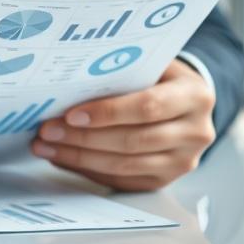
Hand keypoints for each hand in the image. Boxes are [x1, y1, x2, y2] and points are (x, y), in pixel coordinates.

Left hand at [30, 58, 216, 190]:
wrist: (187, 101)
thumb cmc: (160, 75)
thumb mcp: (151, 62)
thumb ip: (121, 69)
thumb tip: (68, 81)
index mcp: (194, 96)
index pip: (148, 107)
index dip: (108, 112)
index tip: (71, 114)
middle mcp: (196, 132)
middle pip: (133, 140)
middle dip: (84, 138)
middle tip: (48, 130)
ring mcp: (183, 161)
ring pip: (125, 165)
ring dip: (80, 157)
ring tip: (46, 146)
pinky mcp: (166, 180)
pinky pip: (122, 180)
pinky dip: (88, 170)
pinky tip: (63, 157)